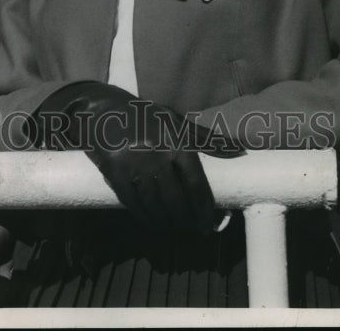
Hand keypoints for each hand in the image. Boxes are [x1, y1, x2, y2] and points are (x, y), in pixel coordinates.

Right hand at [36, 81, 241, 234]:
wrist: (99, 108)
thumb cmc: (142, 115)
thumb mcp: (173, 120)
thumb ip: (205, 138)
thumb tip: (240, 150)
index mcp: (176, 141)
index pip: (196, 184)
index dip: (204, 210)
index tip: (208, 225)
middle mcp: (157, 155)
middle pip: (177, 200)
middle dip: (186, 220)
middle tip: (191, 230)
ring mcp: (135, 165)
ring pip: (156, 205)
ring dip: (167, 223)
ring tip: (174, 229)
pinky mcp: (115, 172)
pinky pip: (133, 203)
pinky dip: (145, 218)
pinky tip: (152, 223)